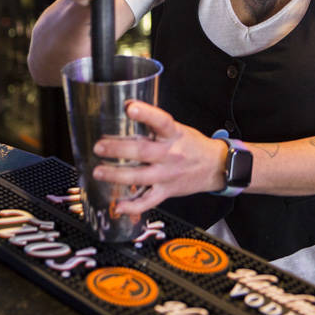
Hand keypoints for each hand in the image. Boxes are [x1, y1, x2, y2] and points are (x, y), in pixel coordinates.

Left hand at [92, 101, 227, 215]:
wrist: (214, 166)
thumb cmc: (193, 146)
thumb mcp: (178, 130)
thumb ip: (156, 126)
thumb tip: (128, 111)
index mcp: (174, 135)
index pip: (161, 121)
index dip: (146, 114)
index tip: (130, 107)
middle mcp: (171, 154)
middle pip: (142, 152)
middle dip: (118, 149)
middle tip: (99, 146)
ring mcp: (168, 174)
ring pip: (140, 177)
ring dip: (116, 175)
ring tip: (99, 171)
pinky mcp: (167, 191)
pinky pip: (148, 201)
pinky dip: (132, 206)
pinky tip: (118, 205)